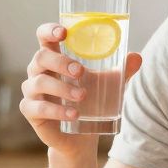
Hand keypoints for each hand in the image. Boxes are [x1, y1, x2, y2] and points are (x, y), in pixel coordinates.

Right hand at [20, 22, 141, 155]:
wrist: (81, 136)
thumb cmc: (91, 101)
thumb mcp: (108, 84)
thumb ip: (122, 71)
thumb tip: (137, 57)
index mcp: (54, 58)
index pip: (44, 37)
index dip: (49, 30)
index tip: (64, 32)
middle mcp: (38, 71)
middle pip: (40, 57)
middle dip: (60, 62)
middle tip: (81, 71)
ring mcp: (32, 91)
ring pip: (40, 83)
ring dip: (62, 88)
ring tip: (83, 96)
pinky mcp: (30, 111)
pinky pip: (39, 108)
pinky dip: (57, 111)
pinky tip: (74, 114)